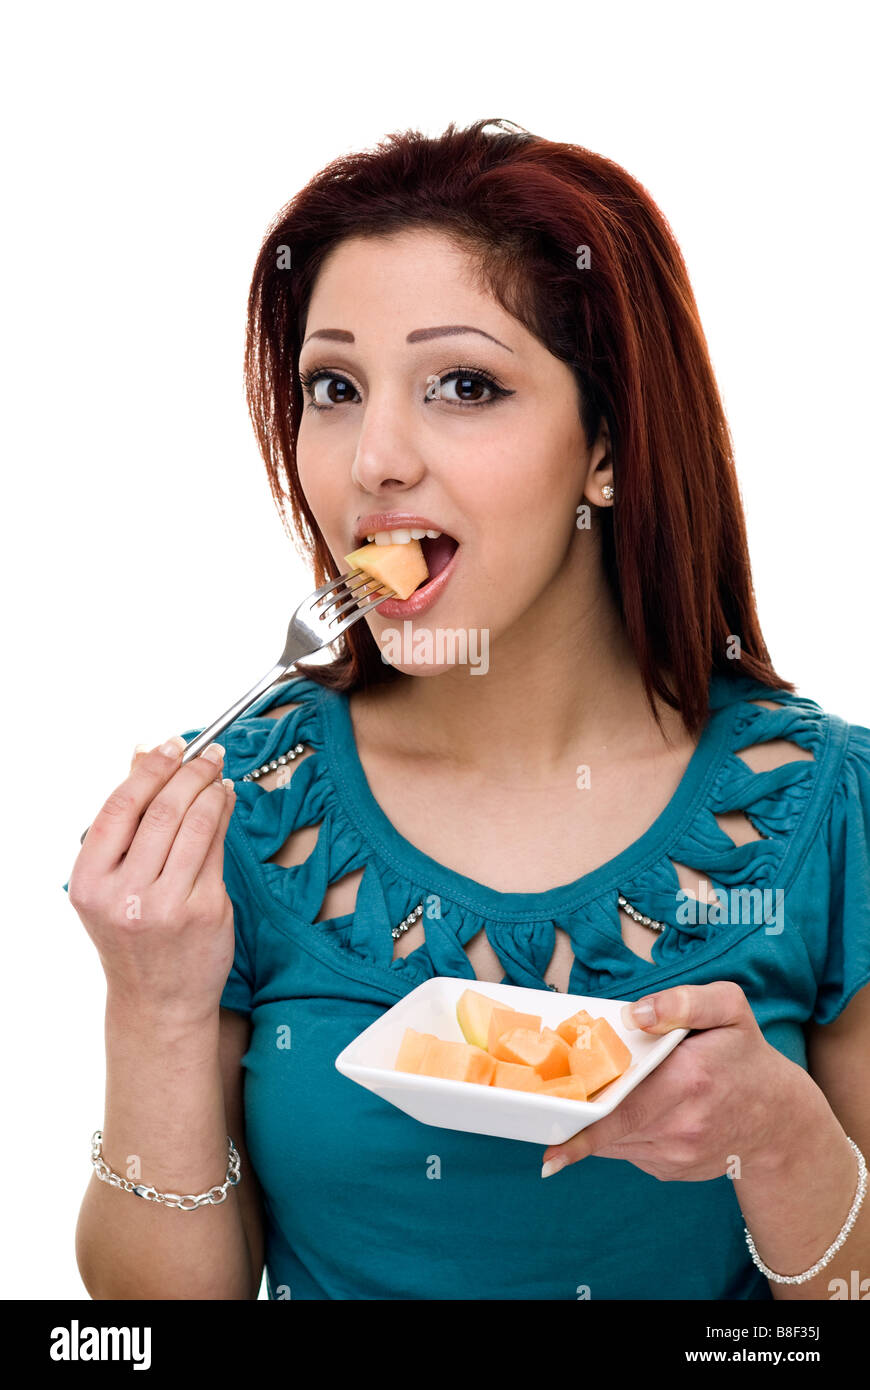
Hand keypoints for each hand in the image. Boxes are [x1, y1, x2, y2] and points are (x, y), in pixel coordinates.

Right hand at [67, 736, 236, 1027]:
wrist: (158, 1002)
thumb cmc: (133, 935)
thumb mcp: (111, 882)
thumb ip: (126, 820)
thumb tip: (142, 751)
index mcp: (91, 882)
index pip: (120, 807)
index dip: (150, 768)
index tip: (172, 744)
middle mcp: (125, 894)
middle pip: (164, 810)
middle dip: (191, 771)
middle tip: (208, 752)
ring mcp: (168, 905)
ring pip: (197, 824)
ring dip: (213, 788)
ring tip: (219, 773)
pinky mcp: (207, 911)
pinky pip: (219, 848)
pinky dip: (225, 816)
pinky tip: (227, 802)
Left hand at [540, 982, 803, 1180]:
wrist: (781, 1120)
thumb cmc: (746, 1057)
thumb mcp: (729, 1009)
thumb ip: (683, 1001)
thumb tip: (635, 1014)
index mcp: (688, 1080)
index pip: (624, 1109)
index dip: (583, 1129)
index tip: (549, 1150)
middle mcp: (681, 1125)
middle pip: (610, 1126)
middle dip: (579, 1115)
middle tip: (554, 1100)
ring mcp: (677, 1155)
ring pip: (614, 1143)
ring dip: (596, 1126)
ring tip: (594, 1097)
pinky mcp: (672, 1171)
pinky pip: (630, 1151)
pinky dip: (619, 1134)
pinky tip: (634, 1111)